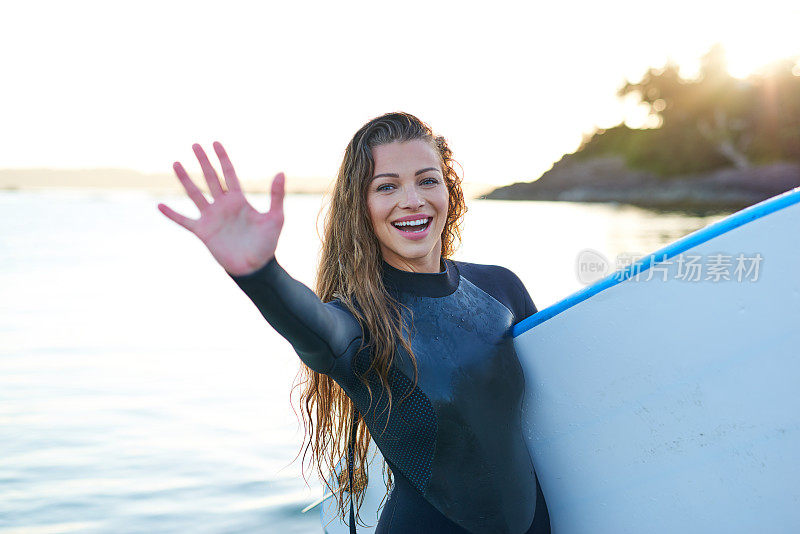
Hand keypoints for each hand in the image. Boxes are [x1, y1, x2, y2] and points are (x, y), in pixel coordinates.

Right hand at [157, 142, 284, 275]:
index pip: (229, 173)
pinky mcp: (203, 232)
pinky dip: (172, 214)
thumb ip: (276, 196)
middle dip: (203, 162)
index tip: (215, 143)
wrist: (255, 267)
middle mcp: (223, 205)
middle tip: (195, 144)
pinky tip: (159, 206)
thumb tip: (281, 172)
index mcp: (239, 200)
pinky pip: (184, 220)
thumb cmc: (267, 244)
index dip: (222, 158)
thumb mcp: (275, 218)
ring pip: (195, 194)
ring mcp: (211, 217)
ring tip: (176, 163)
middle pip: (211, 178)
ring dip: (185, 179)